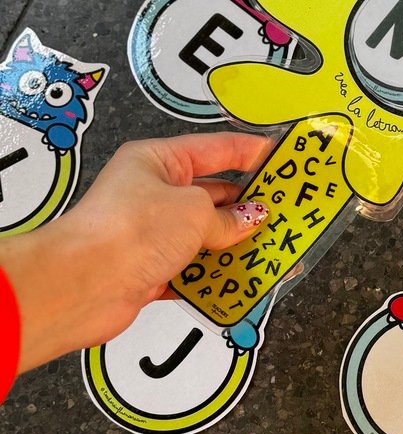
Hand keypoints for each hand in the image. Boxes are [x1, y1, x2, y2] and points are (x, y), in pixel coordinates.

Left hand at [1, 133, 269, 373]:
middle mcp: (152, 193)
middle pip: (212, 196)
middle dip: (249, 206)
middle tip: (289, 213)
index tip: (282, 157)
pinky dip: (214, 277)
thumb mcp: (193, 211)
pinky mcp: (149, 270)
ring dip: (236, 246)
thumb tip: (252, 219)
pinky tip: (242, 282)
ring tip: (275, 251)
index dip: (250, 152)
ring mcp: (150, 233)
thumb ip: (228, 217)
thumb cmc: (132, 229)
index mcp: (158, 161)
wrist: (83, 284)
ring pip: (204, 237)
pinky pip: (192, 271)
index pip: (214, 149)